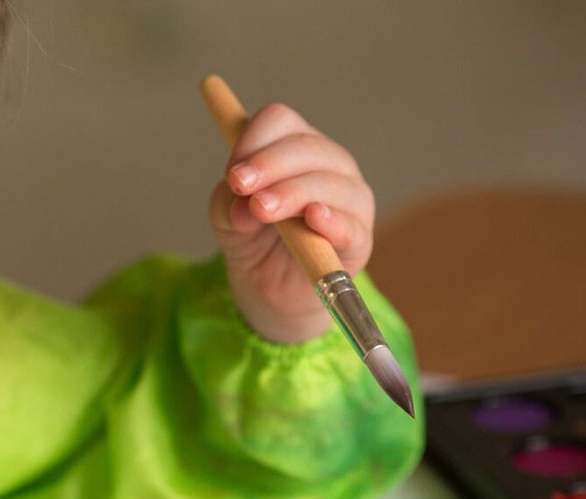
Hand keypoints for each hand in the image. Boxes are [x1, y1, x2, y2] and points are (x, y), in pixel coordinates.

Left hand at [209, 102, 375, 342]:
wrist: (270, 289)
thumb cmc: (253, 240)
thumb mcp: (226, 218)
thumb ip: (228, 203)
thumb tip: (244, 205)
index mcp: (295, 147)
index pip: (279, 121)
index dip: (251, 141)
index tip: (230, 173)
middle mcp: (330, 164)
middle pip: (305, 146)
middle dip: (268, 165)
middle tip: (240, 187)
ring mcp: (350, 200)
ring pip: (328, 183)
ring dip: (291, 193)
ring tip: (261, 210)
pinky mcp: (359, 241)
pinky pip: (351, 226)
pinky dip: (333, 221)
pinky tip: (315, 218)